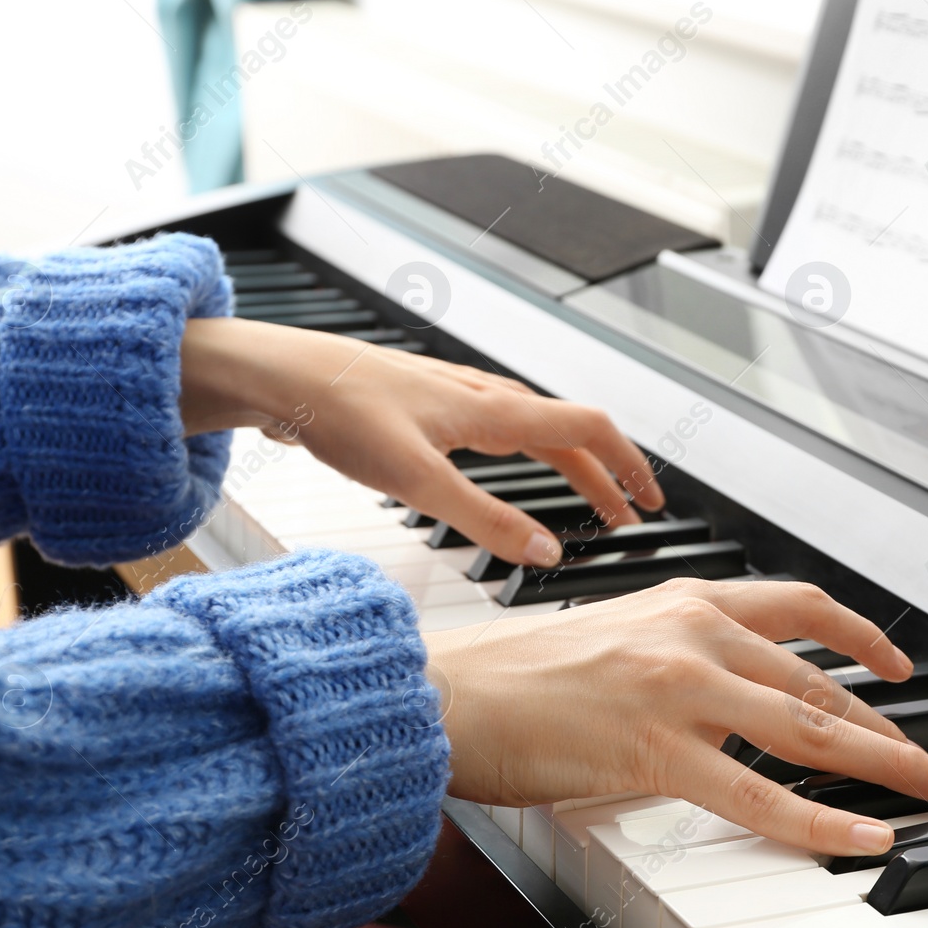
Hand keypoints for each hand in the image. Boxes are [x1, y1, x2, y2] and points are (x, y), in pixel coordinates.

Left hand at [180, 318, 663, 565]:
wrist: (276, 374)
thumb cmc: (337, 410)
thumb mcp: (416, 479)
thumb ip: (484, 519)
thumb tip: (547, 553)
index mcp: (492, 410)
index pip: (589, 429)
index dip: (628, 466)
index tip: (652, 503)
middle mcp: (483, 396)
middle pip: (568, 431)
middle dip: (607, 474)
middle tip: (629, 516)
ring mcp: (456, 396)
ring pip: (536, 427)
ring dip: (571, 464)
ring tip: (586, 499)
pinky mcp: (428, 404)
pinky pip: (502, 427)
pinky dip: (530, 453)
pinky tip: (505, 467)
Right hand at [423, 579, 927, 856]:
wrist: (444, 690)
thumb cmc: (511, 675)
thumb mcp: (610, 638)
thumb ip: (672, 653)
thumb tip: (722, 691)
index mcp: (681, 601)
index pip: (798, 608)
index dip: (860, 638)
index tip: (896, 665)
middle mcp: (692, 632)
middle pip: (818, 680)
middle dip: (888, 725)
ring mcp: (679, 688)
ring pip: (808, 729)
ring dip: (885, 763)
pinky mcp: (656, 748)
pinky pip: (760, 795)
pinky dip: (822, 821)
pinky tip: (866, 836)